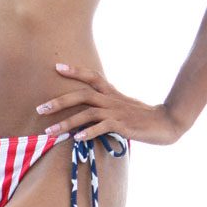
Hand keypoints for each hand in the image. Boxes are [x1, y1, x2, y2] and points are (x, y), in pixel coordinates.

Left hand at [37, 62, 184, 145]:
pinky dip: (89, 132)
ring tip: (50, 131)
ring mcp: (117, 112)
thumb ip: (106, 107)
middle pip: (82, 95)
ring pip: (87, 114)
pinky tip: (77, 139)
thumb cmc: (142, 117)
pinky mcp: (123, 126)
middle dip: (59, 101)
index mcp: (112, 93)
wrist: (167, 123)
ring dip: (66, 122)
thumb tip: (88, 115)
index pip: (92, 76)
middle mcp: (111, 100)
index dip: (75, 71)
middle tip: (40, 108)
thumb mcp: (123, 107)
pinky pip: (103, 128)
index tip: (56, 67)